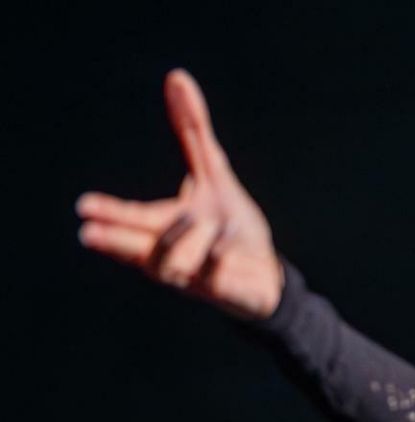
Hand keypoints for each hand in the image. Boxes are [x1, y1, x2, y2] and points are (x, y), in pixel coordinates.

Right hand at [76, 68, 283, 320]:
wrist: (267, 277)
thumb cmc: (233, 228)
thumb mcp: (215, 174)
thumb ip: (194, 132)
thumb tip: (177, 77)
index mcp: (165, 227)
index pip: (132, 218)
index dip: (109, 214)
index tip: (85, 207)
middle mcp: (173, 253)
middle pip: (137, 247)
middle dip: (116, 240)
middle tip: (88, 234)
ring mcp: (195, 274)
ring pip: (172, 262)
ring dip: (179, 239)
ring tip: (194, 217)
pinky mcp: (222, 289)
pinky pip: (213, 273)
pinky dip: (215, 257)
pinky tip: (222, 247)